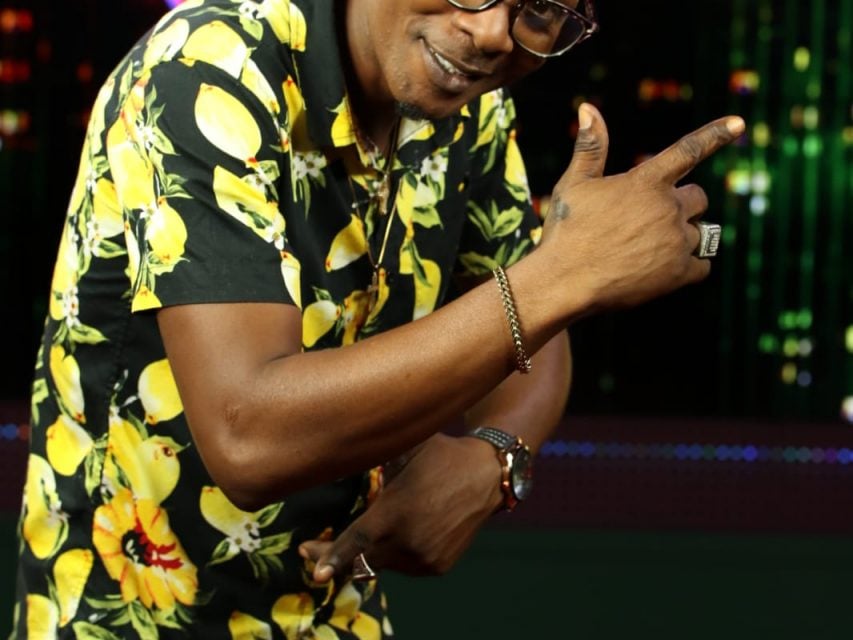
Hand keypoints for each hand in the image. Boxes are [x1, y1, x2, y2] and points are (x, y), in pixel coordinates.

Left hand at [298, 433, 501, 582]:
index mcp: (395, 511)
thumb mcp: (404, 448)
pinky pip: (406, 566)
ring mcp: (425, 557)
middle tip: (312, 548)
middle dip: (336, 556)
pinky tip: (403, 531)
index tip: (317, 572)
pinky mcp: (438, 566)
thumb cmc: (439, 454)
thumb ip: (371, 454)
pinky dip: (398, 553)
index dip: (333, 557)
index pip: (356, 541)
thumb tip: (338, 443)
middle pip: (363, 558)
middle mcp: (409, 541)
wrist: (486, 474)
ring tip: (380, 524)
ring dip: (373, 549)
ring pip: (384, 562)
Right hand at [540, 103, 744, 312]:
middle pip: (699, 198)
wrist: (564, 282)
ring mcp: (676, 241)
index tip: (739, 123)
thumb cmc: (566, 231)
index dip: (715, 134)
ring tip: (653, 249)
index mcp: (646, 182)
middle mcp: (667, 208)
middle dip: (681, 207)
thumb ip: (590, 147)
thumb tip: (588, 108)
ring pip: (702, 233)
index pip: (688, 150)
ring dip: (684, 237)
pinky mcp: (678, 273)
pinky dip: (690, 267)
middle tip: (651, 222)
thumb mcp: (574, 185)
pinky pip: (703, 266)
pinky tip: (664, 271)